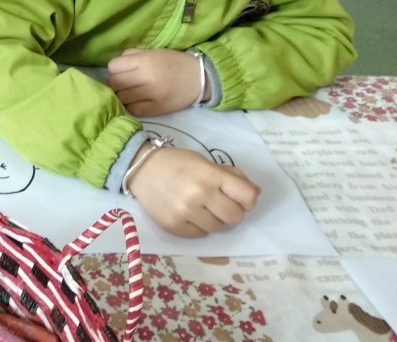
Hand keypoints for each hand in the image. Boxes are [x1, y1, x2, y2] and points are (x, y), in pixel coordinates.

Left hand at [108, 48, 202, 114]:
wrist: (199, 79)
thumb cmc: (173, 63)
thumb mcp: (152, 52)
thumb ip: (132, 56)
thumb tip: (113, 67)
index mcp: (145, 61)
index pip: (113, 67)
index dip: (115, 69)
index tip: (121, 71)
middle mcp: (147, 77)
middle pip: (115, 83)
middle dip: (116, 83)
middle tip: (124, 83)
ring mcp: (152, 95)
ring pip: (122, 98)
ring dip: (123, 95)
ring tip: (131, 92)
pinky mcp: (157, 109)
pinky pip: (133, 110)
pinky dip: (132, 106)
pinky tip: (138, 101)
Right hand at [126, 146, 259, 235]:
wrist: (141, 168)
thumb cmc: (177, 162)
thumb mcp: (205, 162)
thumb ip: (231, 177)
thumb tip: (256, 194)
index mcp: (210, 175)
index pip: (246, 197)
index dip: (248, 199)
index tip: (240, 198)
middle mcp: (199, 195)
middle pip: (234, 217)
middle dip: (231, 211)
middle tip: (219, 204)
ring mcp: (185, 212)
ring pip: (217, 228)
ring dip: (214, 220)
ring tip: (201, 208)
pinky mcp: (173, 226)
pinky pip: (199, 235)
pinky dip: (198, 227)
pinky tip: (188, 214)